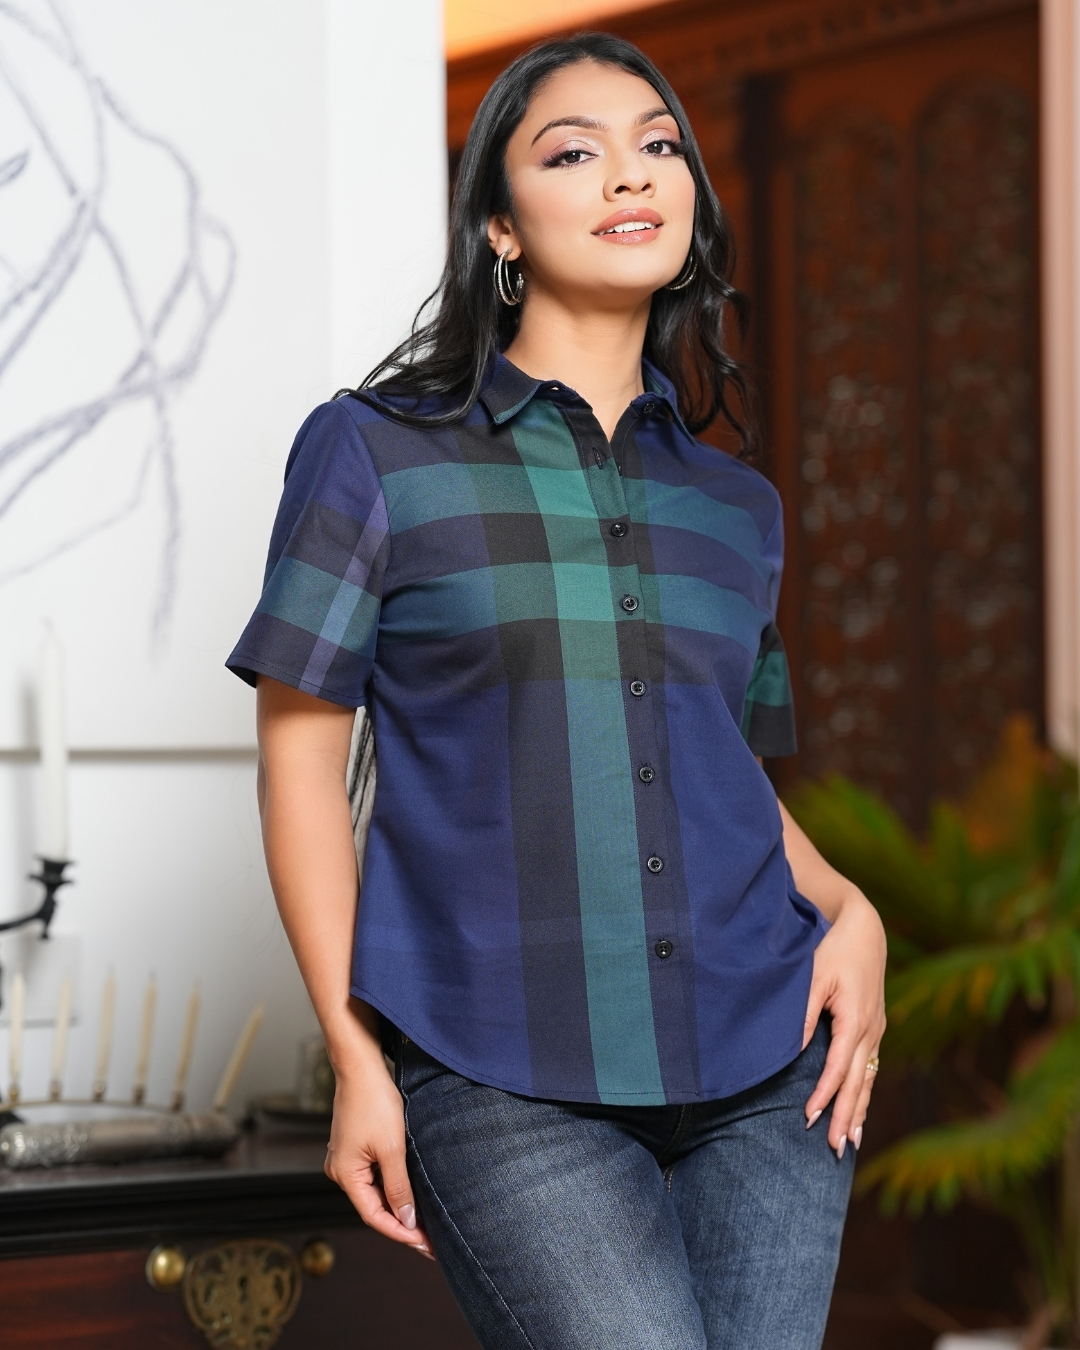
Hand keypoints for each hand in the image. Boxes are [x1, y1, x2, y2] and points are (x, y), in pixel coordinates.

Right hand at [324, 1058, 434, 1258]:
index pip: (374, 1216)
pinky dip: (391, 1187)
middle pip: (374, 1206)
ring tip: (424, 1221)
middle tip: (430, 1239)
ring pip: (375, 1192)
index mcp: (345, 1175)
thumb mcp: (392, 1148)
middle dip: (401, 1223)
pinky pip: (373, 1177)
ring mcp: (346, 1160)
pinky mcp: (354, 1149)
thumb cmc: (374, 1102)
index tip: (424, 1245)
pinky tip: (410, 1194)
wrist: (362, 1068)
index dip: (400, 1232)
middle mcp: (340, 1171)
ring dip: (397, 1205)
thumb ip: (399, 1187)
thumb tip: (407, 1221)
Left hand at [802, 889, 886, 1157]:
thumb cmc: (835, 950)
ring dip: (858, 1112)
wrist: (864, 929)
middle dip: (846, 1117)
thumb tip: (794, 1051)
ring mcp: (876, 1031)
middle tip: (836, 1149)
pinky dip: (864, 1093)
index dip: (824, 1095)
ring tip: (850, 1144)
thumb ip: (804, 1015)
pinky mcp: (875, 1028)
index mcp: (856, 1020)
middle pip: (857, 1083)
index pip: (838, 1068)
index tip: (810, 1118)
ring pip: (867, 1080)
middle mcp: (871, 1031)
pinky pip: (870, 1069)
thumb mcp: (815, 978)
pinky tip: (859, 1112)